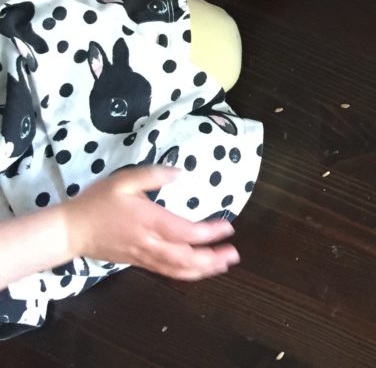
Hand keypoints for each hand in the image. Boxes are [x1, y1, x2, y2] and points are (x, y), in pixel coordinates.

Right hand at [64, 166, 238, 280]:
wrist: (70, 231)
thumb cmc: (97, 203)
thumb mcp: (123, 180)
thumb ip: (153, 175)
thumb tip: (180, 172)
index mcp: (148, 222)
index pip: (184, 232)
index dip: (208, 233)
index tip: (228, 227)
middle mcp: (149, 243)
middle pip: (185, 257)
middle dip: (212, 258)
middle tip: (234, 254)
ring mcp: (144, 256)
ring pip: (177, 269)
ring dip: (203, 269)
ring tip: (224, 265)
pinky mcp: (138, 262)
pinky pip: (166, 272)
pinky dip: (186, 274)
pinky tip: (199, 270)